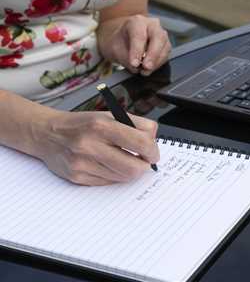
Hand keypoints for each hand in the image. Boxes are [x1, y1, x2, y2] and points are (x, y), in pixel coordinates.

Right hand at [34, 110, 159, 185]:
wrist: (48, 134)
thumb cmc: (82, 124)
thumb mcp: (110, 114)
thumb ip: (137, 123)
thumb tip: (154, 138)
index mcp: (101, 125)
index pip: (141, 143)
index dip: (153, 151)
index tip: (154, 152)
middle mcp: (89, 145)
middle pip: (133, 168)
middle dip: (144, 166)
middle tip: (145, 161)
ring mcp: (82, 164)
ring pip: (122, 177)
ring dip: (130, 171)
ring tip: (124, 159)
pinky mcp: (78, 177)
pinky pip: (109, 182)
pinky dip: (115, 175)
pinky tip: (109, 164)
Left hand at [97, 14, 171, 75]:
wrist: (124, 42)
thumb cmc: (120, 43)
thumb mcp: (114, 49)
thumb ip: (125, 58)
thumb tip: (136, 67)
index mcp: (137, 21)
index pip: (139, 35)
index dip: (137, 50)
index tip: (134, 63)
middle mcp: (152, 25)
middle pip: (158, 37)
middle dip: (152, 54)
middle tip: (145, 67)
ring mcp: (161, 34)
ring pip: (165, 47)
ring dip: (156, 61)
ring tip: (145, 71)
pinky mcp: (165, 45)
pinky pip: (166, 55)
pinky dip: (158, 64)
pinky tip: (149, 69)